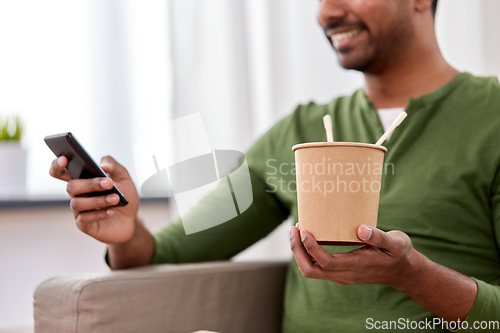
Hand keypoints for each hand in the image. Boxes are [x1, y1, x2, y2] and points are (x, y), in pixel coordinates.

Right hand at [49, 155, 139, 243]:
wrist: (131, 218)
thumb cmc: (124, 195)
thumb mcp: (124, 178)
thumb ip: (114, 166)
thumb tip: (102, 165)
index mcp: (83, 179)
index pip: (61, 171)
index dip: (57, 165)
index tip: (63, 159)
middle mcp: (78, 194)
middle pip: (71, 186)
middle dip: (90, 184)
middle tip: (109, 183)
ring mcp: (79, 210)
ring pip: (77, 203)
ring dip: (98, 200)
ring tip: (115, 198)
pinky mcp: (84, 224)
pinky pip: (84, 218)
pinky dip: (99, 214)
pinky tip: (111, 211)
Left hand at [289, 224, 423, 290]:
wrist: (404, 273)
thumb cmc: (399, 254)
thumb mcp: (396, 242)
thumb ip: (379, 236)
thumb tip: (361, 229)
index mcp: (357, 266)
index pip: (326, 262)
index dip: (311, 247)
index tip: (304, 230)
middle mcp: (345, 274)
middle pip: (311, 270)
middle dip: (297, 251)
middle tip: (293, 229)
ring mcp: (341, 276)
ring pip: (311, 271)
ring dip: (299, 253)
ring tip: (296, 231)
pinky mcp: (340, 273)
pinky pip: (316, 268)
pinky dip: (306, 254)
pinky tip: (307, 238)